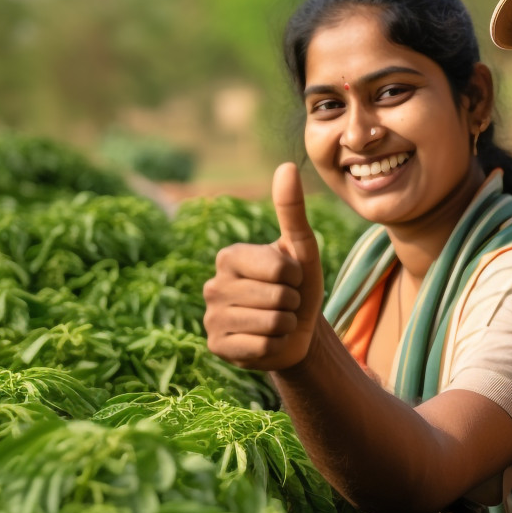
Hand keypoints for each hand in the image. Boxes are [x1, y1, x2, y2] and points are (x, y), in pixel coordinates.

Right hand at [204, 162, 323, 370]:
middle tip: (284, 304)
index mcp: (229, 256)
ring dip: (285, 325)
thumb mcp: (300, 248)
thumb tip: (286, 165)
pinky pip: (261, 347)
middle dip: (292, 303)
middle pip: (277, 297)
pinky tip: (266, 341)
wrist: (296, 331)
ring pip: (270, 323)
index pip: (280, 268)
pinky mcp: (216, 347)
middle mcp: (212, 285)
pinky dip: (274, 346)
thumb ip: (292, 209)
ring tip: (276, 321)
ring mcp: (211, 318)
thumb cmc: (297, 285)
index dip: (296, 277)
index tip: (289, 279)